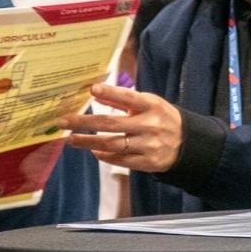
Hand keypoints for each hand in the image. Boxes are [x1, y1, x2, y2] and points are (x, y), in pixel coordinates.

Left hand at [59, 84, 182, 173]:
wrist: (187, 145)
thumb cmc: (161, 118)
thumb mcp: (148, 104)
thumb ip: (122, 99)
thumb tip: (95, 92)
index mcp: (151, 106)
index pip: (129, 98)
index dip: (111, 92)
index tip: (92, 89)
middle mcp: (149, 125)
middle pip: (112, 124)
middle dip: (85, 122)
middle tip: (63, 122)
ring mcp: (148, 145)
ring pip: (112, 144)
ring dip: (89, 142)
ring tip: (72, 140)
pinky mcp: (146, 162)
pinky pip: (120, 160)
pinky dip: (104, 155)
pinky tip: (93, 151)